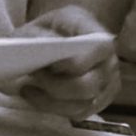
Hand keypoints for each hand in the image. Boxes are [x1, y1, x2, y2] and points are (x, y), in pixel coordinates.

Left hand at [14, 6, 119, 120]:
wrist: (64, 38)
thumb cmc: (53, 28)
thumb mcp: (42, 23)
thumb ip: (40, 33)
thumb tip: (45, 45)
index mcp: (100, 39)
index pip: (99, 52)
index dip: (76, 62)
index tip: (51, 64)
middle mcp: (109, 64)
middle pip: (88, 86)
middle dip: (56, 85)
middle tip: (34, 74)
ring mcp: (106, 86)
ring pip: (82, 104)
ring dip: (51, 100)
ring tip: (26, 88)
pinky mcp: (98, 103)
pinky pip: (77, 113)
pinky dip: (53, 107)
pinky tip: (33, 95)